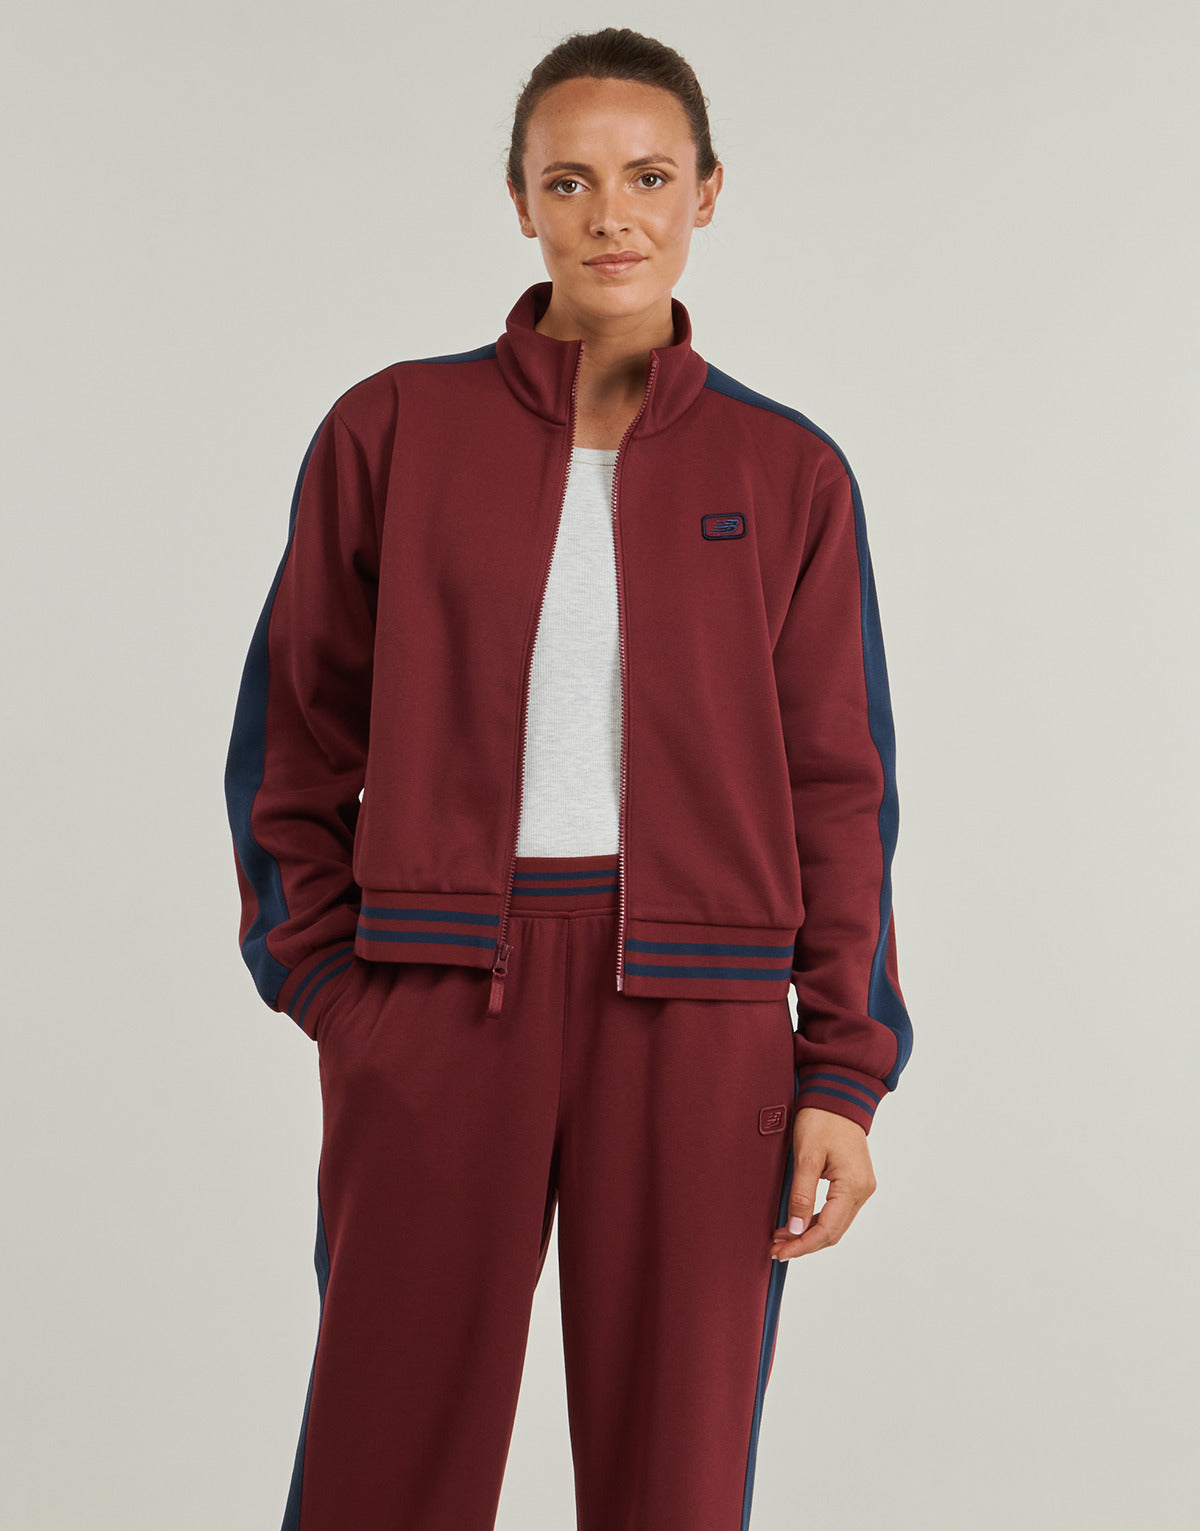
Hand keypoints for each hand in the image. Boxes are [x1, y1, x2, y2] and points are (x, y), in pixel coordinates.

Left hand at [770, 1107, 876, 1259]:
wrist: (838, 1095)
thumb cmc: (822, 1119)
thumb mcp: (806, 1155)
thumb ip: (801, 1195)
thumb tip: (795, 1229)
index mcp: (853, 1186)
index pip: (827, 1230)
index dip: (802, 1245)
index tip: (779, 1252)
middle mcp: (862, 1191)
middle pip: (833, 1232)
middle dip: (803, 1244)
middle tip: (775, 1249)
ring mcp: (861, 1187)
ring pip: (835, 1224)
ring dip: (809, 1234)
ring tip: (781, 1238)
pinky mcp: (854, 1183)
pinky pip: (836, 1211)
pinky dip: (816, 1221)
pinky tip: (797, 1223)